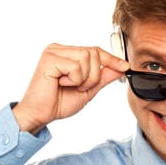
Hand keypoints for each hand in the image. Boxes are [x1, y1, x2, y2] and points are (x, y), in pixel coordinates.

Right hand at [13, 44, 129, 133]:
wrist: (40, 115)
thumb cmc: (58, 102)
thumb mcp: (88, 89)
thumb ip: (103, 77)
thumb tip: (120, 67)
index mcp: (67, 53)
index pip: (95, 50)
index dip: (112, 59)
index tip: (125, 67)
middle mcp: (59, 49)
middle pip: (94, 52)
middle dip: (94, 75)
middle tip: (80, 87)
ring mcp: (53, 52)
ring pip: (87, 58)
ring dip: (85, 78)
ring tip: (70, 86)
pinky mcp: (49, 59)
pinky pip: (76, 66)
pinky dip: (74, 79)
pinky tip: (61, 84)